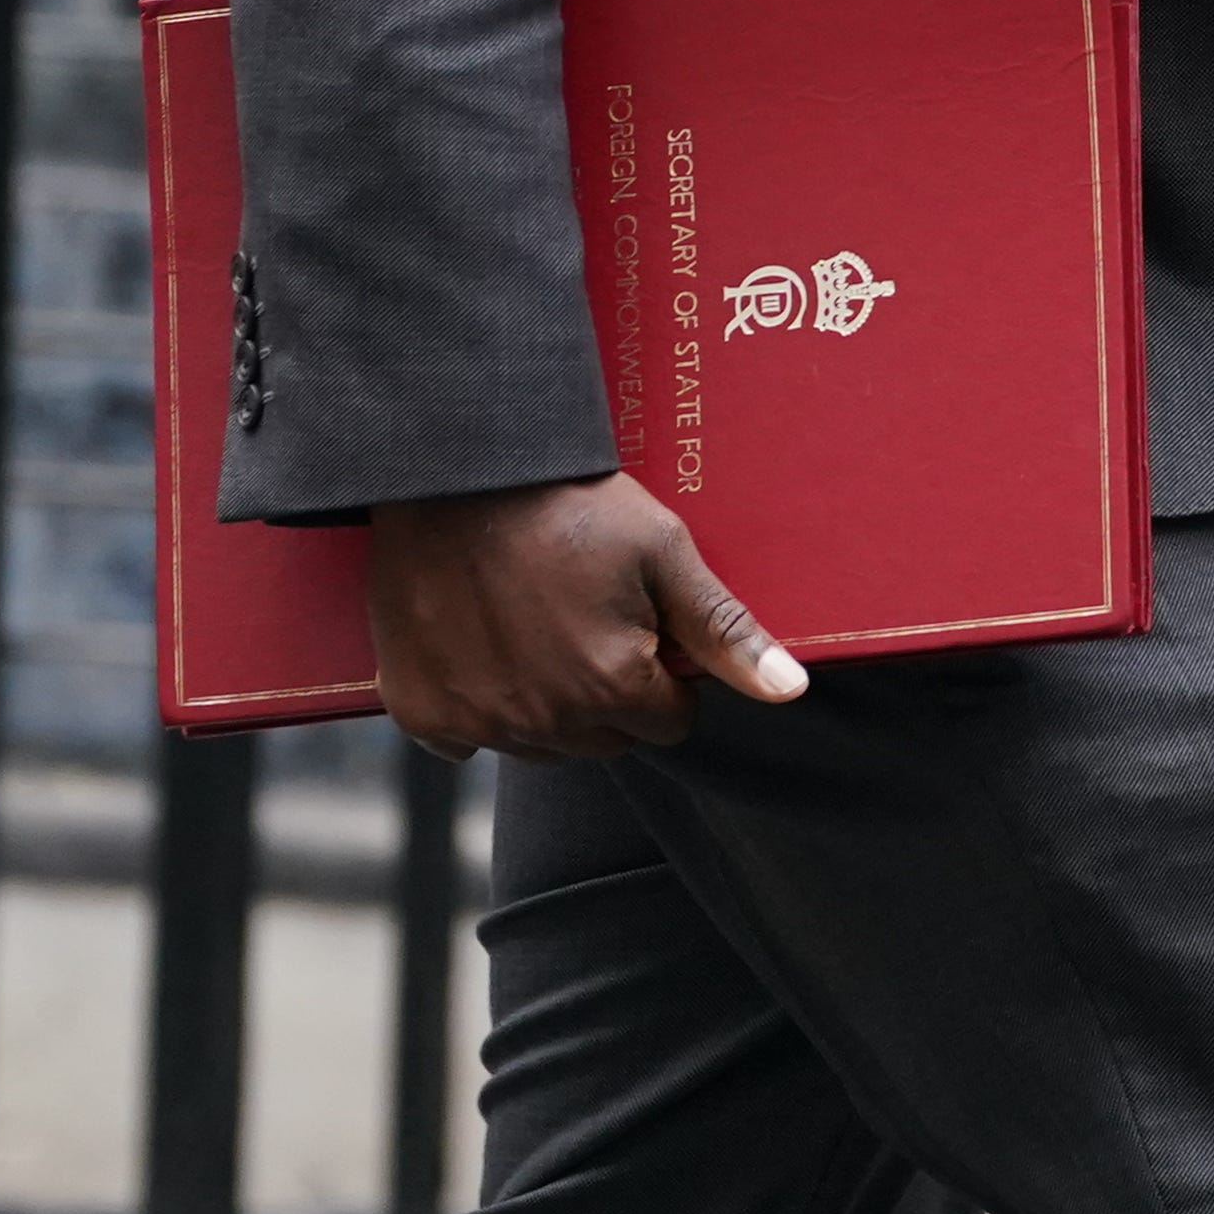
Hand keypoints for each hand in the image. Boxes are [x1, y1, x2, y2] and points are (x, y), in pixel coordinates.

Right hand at [351, 473, 809, 760]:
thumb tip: (792, 691)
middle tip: (584, 616)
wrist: (456, 469)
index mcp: (613, 688)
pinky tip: (479, 644)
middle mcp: (544, 723)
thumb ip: (725, 632)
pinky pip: (465, 741)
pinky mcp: (421, 712)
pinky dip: (476, 705)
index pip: (669, 722)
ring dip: (546, 704)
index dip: (663, 673)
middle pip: (605, 740)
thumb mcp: (662, 551)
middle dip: (608, 693)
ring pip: (539, 744)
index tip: (639, 622)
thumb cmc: (568, 502)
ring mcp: (477, 722)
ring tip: (533, 622)